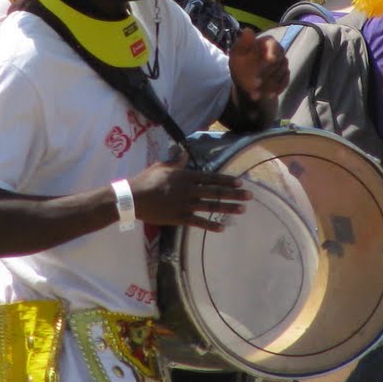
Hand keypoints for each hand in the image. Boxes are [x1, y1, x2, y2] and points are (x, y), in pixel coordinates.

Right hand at [128, 157, 249, 231]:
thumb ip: (176, 161)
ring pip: (211, 207)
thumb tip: (184, 153)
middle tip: (250, 196)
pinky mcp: (179, 218)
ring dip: (228, 208)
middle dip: (234, 194)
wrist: (132, 198)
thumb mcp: (161, 166)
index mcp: (185, 176)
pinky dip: (210, 226)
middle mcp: (189, 190)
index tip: (240, 182)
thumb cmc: (146, 180)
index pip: (211, 178)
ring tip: (242, 210)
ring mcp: (185, 205)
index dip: (226, 181)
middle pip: (215, 192)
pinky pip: (197, 222)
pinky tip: (222, 228)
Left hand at [229, 29, 286, 102]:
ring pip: (280, 74)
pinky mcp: (285, 76)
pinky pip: (283, 83)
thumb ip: (242, 44)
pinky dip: (274, 90)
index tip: (270, 59)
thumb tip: (248, 31)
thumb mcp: (236, 55)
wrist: (245, 83)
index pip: (273, 44)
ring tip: (254, 92)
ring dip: (267, 85)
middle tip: (253, 85)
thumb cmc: (240, 65)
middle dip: (264, 74)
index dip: (273, 51)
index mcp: (266, 42)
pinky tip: (265, 95)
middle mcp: (278, 52)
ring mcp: (283, 64)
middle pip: (276, 62)